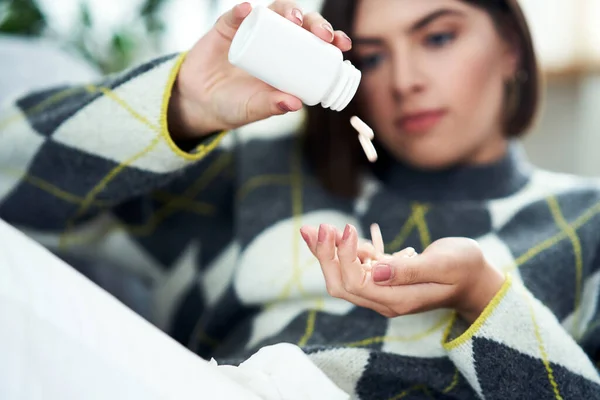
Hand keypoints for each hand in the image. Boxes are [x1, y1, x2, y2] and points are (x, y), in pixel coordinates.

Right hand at [168, 1, 352, 138]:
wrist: (198, 103)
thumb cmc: (233, 107)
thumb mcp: (254, 109)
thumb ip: (271, 107)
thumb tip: (295, 104)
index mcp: (288, 61)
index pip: (315, 44)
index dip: (331, 39)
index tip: (343, 45)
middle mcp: (274, 42)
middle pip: (300, 23)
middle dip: (316, 23)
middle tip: (322, 34)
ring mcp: (251, 32)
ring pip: (274, 12)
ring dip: (287, 11)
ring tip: (292, 19)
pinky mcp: (227, 27)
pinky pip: (235, 15)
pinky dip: (240, 11)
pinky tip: (246, 10)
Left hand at [300, 224, 505, 322]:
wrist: (477, 278)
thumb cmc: (465, 268)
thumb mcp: (443, 265)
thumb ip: (409, 270)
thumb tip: (374, 271)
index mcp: (397, 301)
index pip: (355, 283)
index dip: (343, 256)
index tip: (348, 228)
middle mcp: (385, 300)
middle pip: (341, 283)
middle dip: (325, 256)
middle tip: (315, 228)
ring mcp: (383, 291)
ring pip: (344, 275)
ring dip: (329, 252)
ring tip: (317, 228)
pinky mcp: (384, 279)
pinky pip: (357, 267)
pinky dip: (347, 250)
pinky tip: (349, 235)